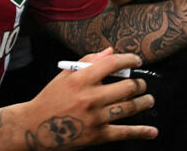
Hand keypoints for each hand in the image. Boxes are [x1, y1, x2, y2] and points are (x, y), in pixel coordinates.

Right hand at [25, 48, 156, 147]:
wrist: (33, 126)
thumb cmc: (51, 97)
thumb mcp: (65, 75)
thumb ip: (89, 61)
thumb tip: (111, 51)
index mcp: (81, 79)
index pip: (113, 63)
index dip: (129, 60)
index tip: (137, 61)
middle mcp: (90, 97)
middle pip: (127, 87)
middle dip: (140, 84)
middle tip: (142, 84)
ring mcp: (95, 118)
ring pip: (129, 107)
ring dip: (144, 102)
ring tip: (149, 99)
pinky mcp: (97, 136)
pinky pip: (124, 133)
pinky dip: (141, 132)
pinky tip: (152, 132)